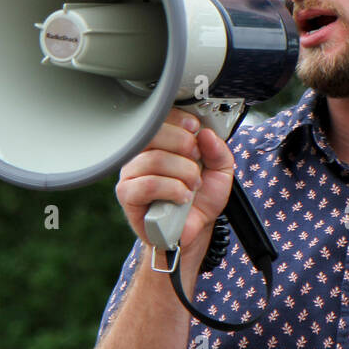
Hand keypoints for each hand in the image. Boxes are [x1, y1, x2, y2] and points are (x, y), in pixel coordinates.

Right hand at [115, 108, 234, 252]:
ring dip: (182, 172)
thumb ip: (218, 150)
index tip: (194, 128)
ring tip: (192, 185)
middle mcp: (142, 154)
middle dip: (183, 144)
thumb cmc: (200, 199)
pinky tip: (182, 197)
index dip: (178, 119)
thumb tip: (206, 133)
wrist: (194, 231)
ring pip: (153, 159)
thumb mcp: (220, 171)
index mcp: (160, 143)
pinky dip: (171, 189)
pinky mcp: (128, 195)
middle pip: (154, 133)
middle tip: (196, 161)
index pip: (159, 117)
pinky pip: (146, 184)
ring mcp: (132, 174)